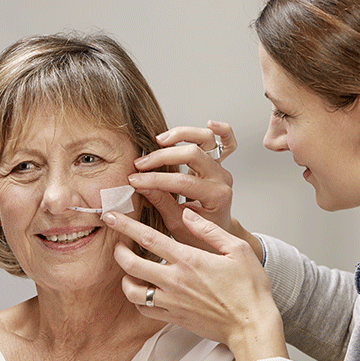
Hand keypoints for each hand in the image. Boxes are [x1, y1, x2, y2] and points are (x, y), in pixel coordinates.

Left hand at [106, 208, 287, 360]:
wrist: (251, 326)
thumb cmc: (250, 289)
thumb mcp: (238, 249)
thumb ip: (209, 230)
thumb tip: (187, 214)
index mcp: (189, 260)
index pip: (148, 238)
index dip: (126, 226)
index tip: (113, 216)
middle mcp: (175, 281)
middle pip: (131, 263)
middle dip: (118, 250)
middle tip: (116, 241)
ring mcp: (172, 302)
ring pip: (133, 290)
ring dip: (125, 277)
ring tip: (129, 269)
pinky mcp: (174, 318)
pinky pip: (145, 309)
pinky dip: (138, 299)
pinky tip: (144, 290)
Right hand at [129, 121, 256, 255]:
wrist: (216, 236)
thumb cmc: (199, 235)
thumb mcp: (176, 224)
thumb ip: (160, 201)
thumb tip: (138, 185)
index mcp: (215, 197)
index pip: (182, 181)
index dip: (154, 179)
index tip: (134, 180)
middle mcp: (221, 179)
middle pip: (193, 154)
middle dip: (162, 157)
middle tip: (140, 165)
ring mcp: (221, 169)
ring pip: (207, 140)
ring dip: (182, 135)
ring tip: (159, 140)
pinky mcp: (218, 163)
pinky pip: (225, 142)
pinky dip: (219, 131)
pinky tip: (208, 124)